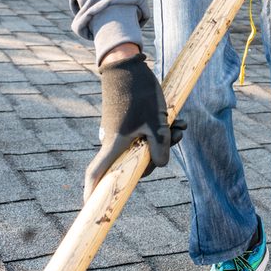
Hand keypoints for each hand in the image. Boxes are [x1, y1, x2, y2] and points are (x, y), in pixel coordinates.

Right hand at [83, 52, 185, 200]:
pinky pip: (143, 133)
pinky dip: (158, 129)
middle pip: (134, 161)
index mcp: (115, 144)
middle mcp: (113, 140)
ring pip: (143, 145)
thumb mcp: (156, 121)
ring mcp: (119, 130)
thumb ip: (161, 146)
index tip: (89, 206)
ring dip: (164, 138)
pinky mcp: (125, 120)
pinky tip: (176, 120)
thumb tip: (160, 164)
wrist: (127, 64)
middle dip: (159, 154)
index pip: (97, 173)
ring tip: (181, 124)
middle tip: (179, 135)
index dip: (92, 191)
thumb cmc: (139, 93)